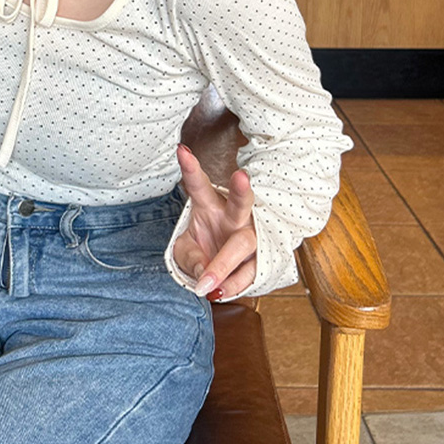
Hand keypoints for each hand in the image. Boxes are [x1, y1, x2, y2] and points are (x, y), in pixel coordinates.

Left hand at [172, 144, 256, 300]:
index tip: (181, 150)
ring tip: (208, 286)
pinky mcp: (262, 260)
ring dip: (226, 264)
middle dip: (242, 191)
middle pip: (241, 203)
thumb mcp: (185, 252)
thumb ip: (190, 258)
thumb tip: (203, 273)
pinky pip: (248, 273)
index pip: (199, 186)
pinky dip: (231, 286)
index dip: (190, 169)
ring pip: (245, 243)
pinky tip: (219, 293)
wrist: (224, 270)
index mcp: (210, 206)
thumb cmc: (202, 250)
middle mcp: (234, 218)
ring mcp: (251, 237)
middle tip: (242, 176)